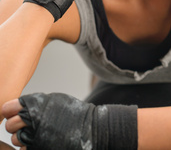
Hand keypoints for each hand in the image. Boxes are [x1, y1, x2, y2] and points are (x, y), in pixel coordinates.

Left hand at [2, 93, 136, 149]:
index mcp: (35, 104)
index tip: (14, 112)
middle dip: (16, 125)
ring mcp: (34, 137)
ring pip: (15, 139)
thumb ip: (36, 102)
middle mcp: (32, 120)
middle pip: (10, 125)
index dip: (11, 110)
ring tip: (35, 134)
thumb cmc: (73, 113)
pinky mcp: (37, 149)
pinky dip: (29, 147)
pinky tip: (40, 142)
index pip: (9, 108)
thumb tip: (18, 106)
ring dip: (22, 138)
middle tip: (26, 125)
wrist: (89, 129)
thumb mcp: (54, 100)